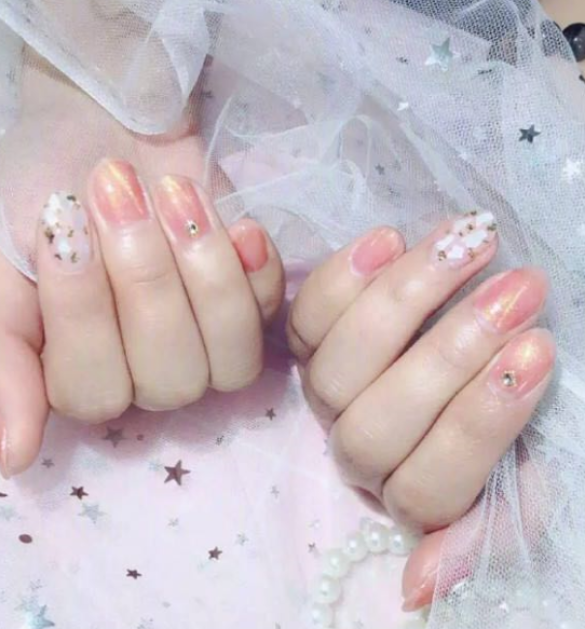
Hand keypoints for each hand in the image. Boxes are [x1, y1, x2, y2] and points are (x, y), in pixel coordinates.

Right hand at [0, 162, 283, 478]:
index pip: (94, 393)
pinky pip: (271, 312)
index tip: (62, 224)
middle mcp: (151, 374)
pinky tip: (237, 225)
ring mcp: (209, 342)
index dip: (83, 314)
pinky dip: (256, 268)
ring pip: (231, 360)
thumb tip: (14, 457)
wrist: (99, 128)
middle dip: (146, 281)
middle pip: (171, 379)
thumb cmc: (40, 195)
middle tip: (116, 192)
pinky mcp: (255, 300)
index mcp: (82, 375)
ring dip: (204, 273)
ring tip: (174, 195)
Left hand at [287, 213, 554, 609]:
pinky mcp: (305, 340)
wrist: (481, 322)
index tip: (540, 352)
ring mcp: (326, 392)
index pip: (430, 485)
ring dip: (406, 303)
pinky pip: (305, 317)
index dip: (482, 424)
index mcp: (413, 491)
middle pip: (378, 422)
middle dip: (452, 355)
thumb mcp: (519, 470)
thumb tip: (422, 591)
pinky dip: (344, 279)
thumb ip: (485, 526)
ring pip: (339, 367)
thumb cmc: (507, 396)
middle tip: (520, 287)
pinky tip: (389, 238)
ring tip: (466, 246)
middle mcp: (358, 447)